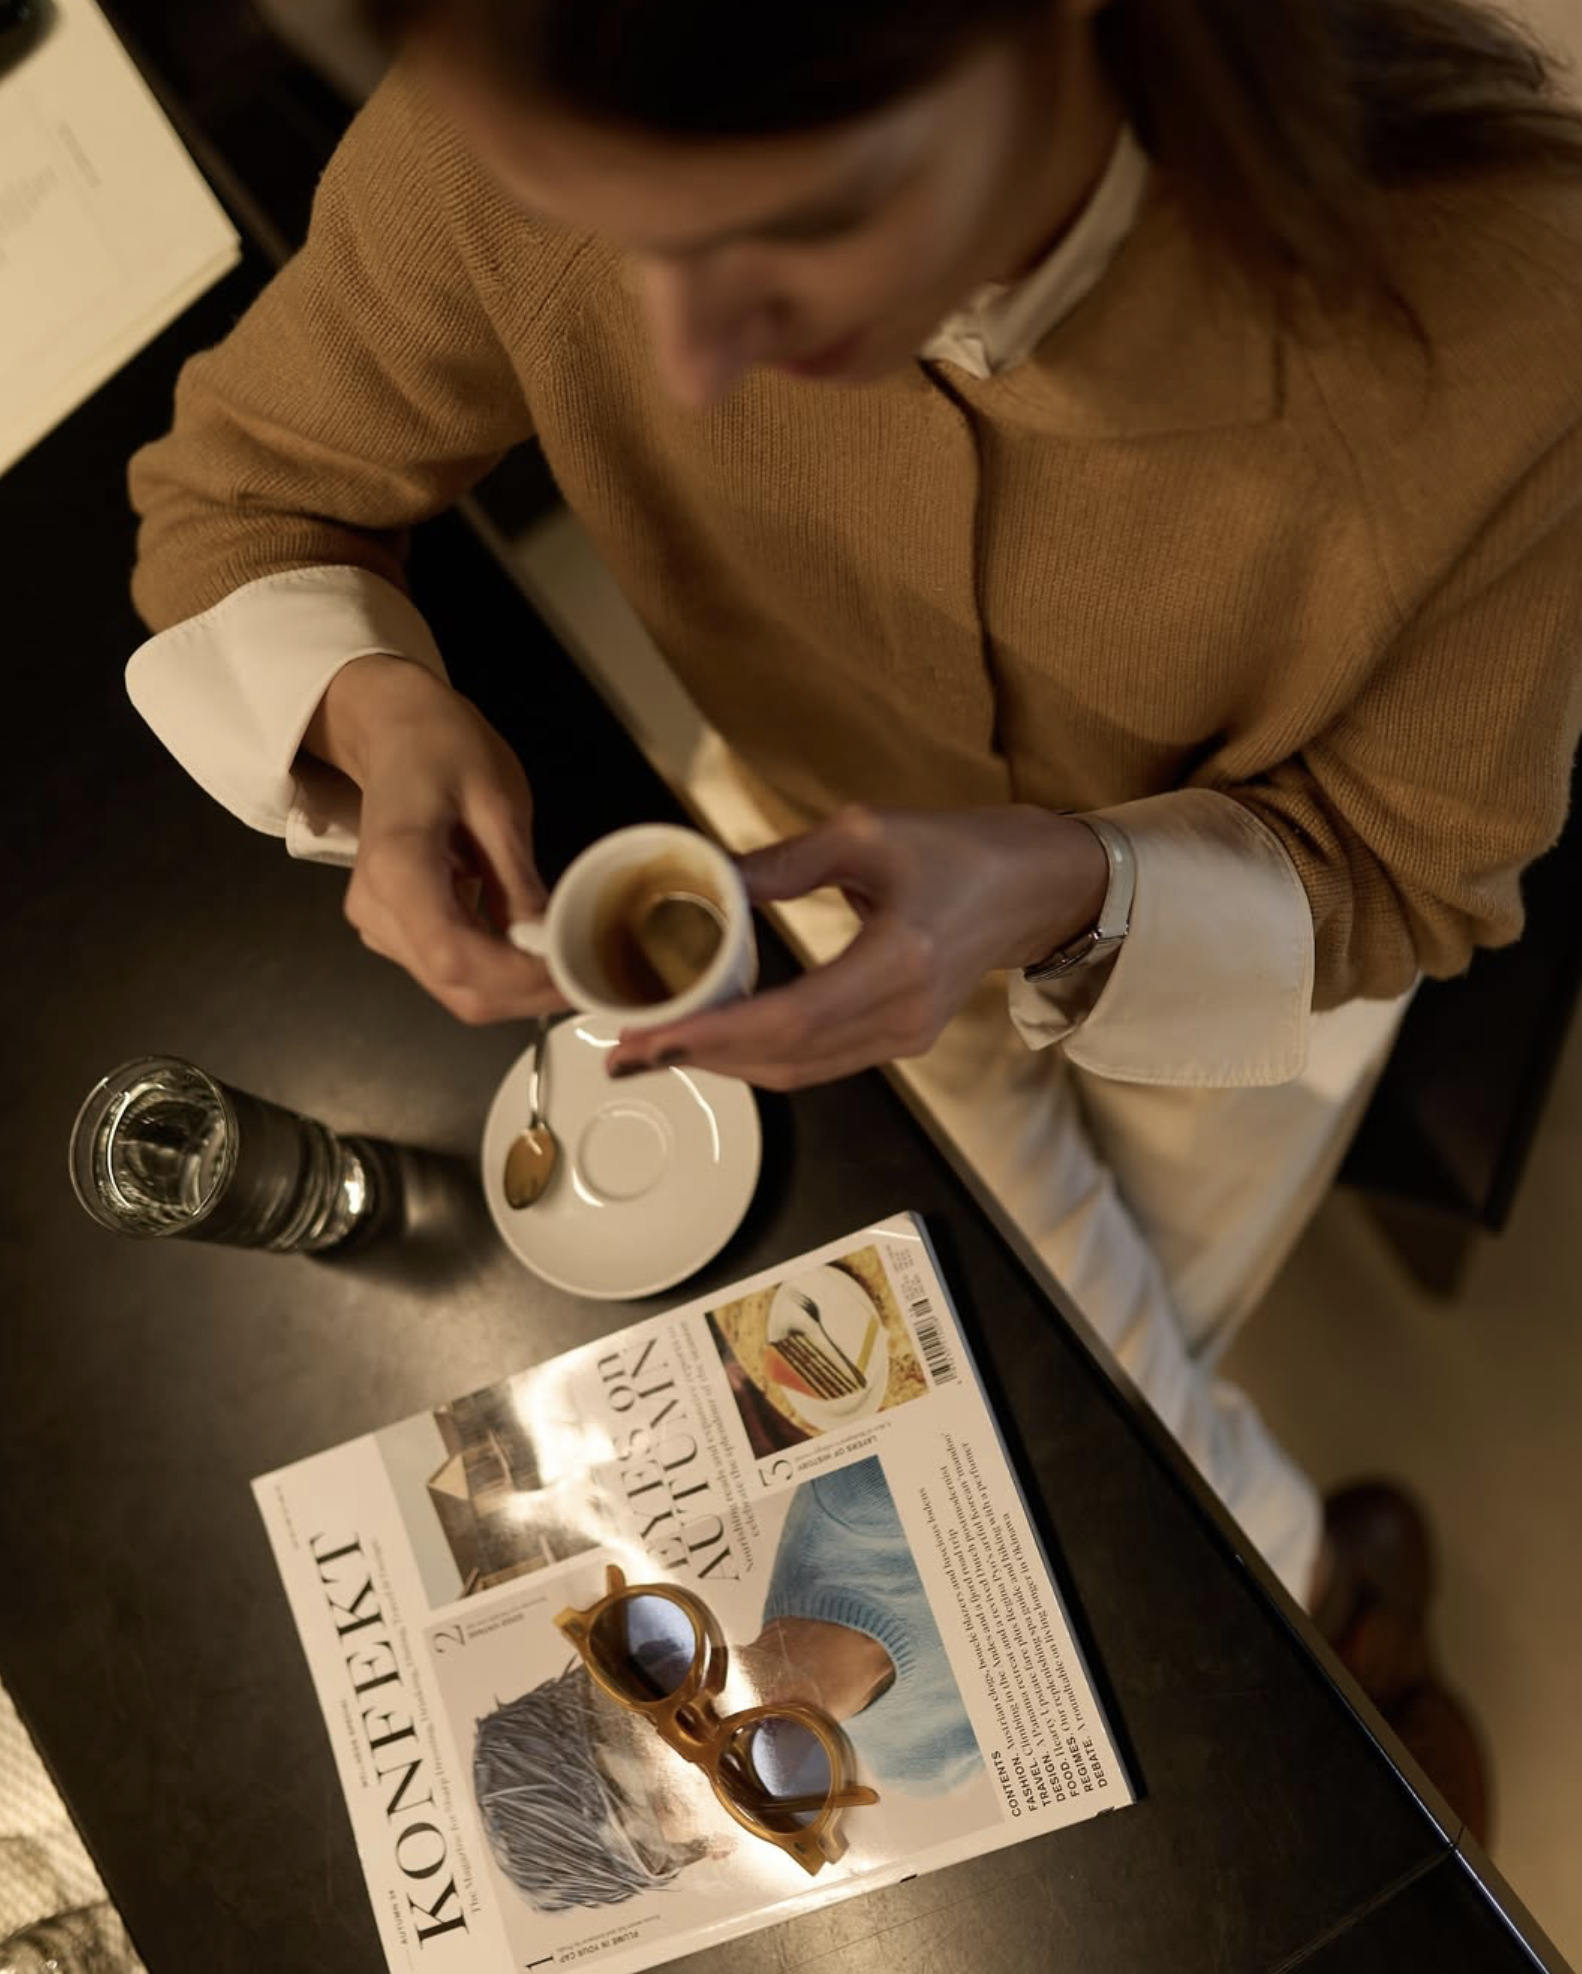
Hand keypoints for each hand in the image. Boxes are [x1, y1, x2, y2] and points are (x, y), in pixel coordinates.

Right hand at [304, 655, 565, 1024]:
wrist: (394, 731)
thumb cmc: (445, 748)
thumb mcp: (496, 803)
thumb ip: (518, 878)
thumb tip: (552, 943)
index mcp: (397, 868)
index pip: (455, 955)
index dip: (518, 978)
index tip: (575, 972)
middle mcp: (375, 909)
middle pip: (456, 987)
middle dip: (527, 994)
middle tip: (589, 977)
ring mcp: (378, 925)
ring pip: (454, 990)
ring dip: (517, 990)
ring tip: (572, 967)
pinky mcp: (392, 930)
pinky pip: (449, 971)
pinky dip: (499, 974)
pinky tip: (539, 957)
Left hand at [604, 804, 1108, 1088]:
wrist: (1033, 887)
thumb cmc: (961, 851)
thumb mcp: (868, 833)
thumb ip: (783, 862)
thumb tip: (708, 878)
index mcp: (901, 961)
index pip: (792, 1017)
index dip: (715, 1033)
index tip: (652, 1037)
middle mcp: (904, 1014)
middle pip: (785, 1057)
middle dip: (699, 1057)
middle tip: (626, 1051)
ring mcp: (905, 1037)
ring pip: (797, 1071)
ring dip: (723, 1064)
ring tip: (657, 1050)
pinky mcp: (901, 1041)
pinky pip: (817, 1064)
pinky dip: (760, 1058)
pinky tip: (716, 1042)